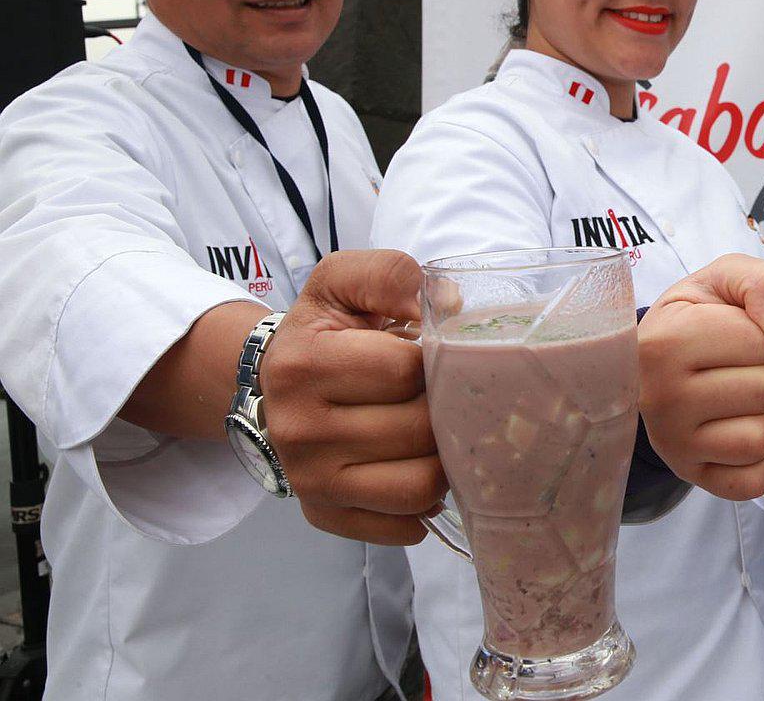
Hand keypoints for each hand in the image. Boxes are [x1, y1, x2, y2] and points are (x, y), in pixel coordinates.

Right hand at [258, 250, 447, 544]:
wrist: (275, 379)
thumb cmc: (323, 329)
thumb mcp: (343, 280)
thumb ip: (391, 275)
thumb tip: (446, 302)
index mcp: (305, 365)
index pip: (408, 371)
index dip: (439, 360)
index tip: (437, 354)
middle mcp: (300, 429)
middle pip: (420, 430)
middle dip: (448, 408)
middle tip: (449, 392)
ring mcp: (310, 480)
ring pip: (420, 485)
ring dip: (446, 459)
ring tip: (440, 431)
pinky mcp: (324, 515)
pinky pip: (402, 526)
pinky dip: (426, 503)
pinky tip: (420, 467)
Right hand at [637, 255, 763, 500]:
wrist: (655, 356)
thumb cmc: (698, 313)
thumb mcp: (724, 278)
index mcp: (664, 343)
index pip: (758, 342)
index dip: (761, 334)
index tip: (735, 333)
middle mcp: (660, 399)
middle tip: (742, 366)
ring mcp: (673, 444)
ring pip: (762, 437)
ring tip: (743, 397)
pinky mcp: (691, 475)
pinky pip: (754, 482)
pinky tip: (752, 430)